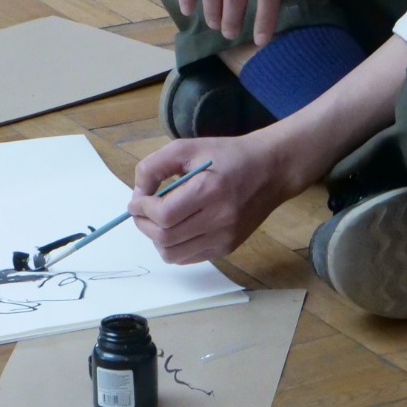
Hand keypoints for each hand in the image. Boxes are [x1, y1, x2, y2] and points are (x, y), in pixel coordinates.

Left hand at [127, 135, 299, 264]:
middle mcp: (219, 219)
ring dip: (156, 239)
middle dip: (144, 225)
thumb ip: (155, 166)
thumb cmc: (227, 155)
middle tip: (140, 211)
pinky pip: (188, 258)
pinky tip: (176, 229)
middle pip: (165, 238)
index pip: (164, 214)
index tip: (136, 201)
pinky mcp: (227, 248)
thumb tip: (136, 195)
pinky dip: (173, 247)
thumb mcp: (188, 147)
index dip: (142, 210)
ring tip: (157, 221)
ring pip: (173, 254)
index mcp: (209, 190)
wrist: (270, 169)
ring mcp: (224, 238)